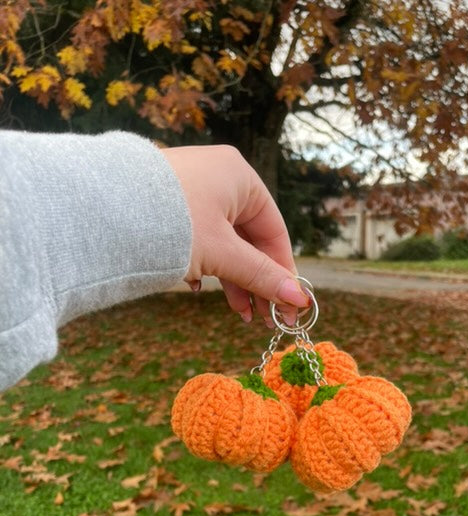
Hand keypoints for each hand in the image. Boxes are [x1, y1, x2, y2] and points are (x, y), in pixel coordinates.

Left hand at [160, 144, 308, 324]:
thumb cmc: (172, 223)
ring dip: (233, 281)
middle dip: (257, 282)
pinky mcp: (168, 207)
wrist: (101, 212)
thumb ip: (262, 276)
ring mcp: (191, 192)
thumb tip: (299, 299)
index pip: (274, 231)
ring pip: (224, 243)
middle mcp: (218, 178)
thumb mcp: (224, 255)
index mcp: (239, 177)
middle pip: (249, 240)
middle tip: (264, 319)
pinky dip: (205, 267)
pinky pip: (199, 240)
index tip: (289, 307)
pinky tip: (196, 289)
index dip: (284, 272)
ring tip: (239, 314)